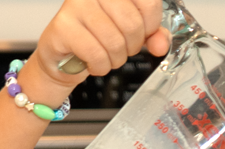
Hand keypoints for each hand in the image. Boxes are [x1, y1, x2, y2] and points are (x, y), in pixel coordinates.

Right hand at [35, 0, 169, 82]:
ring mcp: (76, 6)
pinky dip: (100, 66)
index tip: (142, 33)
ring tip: (104, 55)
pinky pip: (96, 54)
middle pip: (132, 24)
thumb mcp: (131, 34)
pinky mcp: (63, 27)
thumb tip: (161, 44)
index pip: (149, 2)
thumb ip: (152, 35)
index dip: (151, 26)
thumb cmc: (97, 39)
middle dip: (131, 46)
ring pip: (115, 42)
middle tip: (119, 48)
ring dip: (115, 59)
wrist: (64, 56)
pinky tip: (92, 62)